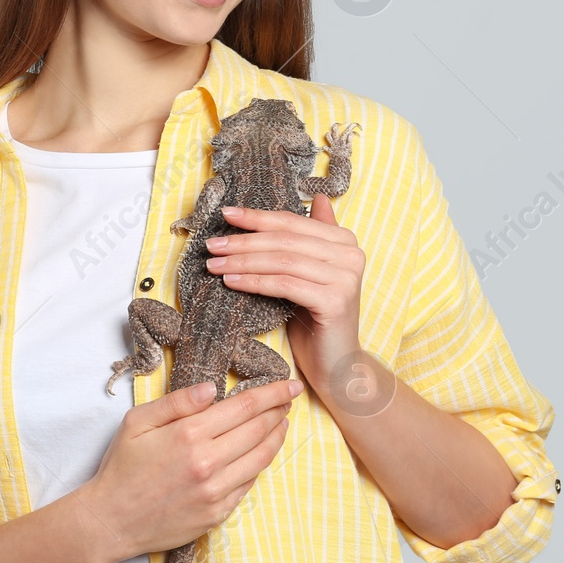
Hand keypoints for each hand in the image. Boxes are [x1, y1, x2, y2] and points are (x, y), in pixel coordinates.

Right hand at [81, 376, 298, 562]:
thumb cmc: (121, 467)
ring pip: (261, 458)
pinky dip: (260, 464)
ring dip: (277, 437)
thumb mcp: (137, 422)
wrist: (111, 521)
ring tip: (282, 422)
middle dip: (279, 410)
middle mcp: (208, 462)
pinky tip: (260, 453)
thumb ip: (177, 402)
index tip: (290, 384)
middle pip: (259, 430)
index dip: (273, 393)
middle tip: (289, 398)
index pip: (245, 407)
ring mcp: (216, 491)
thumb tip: (212, 388)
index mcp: (189, 434)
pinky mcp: (218, 513)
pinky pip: (249, 484)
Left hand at [205, 194, 365, 402]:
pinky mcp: (335, 301)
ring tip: (214, 264)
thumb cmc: (317, 319)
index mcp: (345, 242)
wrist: (337, 365)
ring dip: (243, 261)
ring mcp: (345, 278)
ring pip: (282, 261)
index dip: (257, 217)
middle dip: (244, 240)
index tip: (226, 214)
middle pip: (285, 240)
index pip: (292, 222)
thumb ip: (314, 238)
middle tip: (212, 244)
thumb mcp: (311, 274)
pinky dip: (254, 281)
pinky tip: (231, 281)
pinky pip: (284, 284)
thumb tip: (316, 197)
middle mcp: (351, 255)